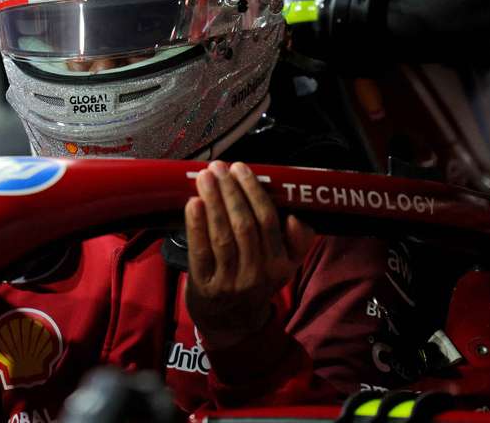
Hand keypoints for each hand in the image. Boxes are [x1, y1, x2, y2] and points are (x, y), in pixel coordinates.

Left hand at [185, 161, 315, 347]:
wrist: (230, 321)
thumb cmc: (256, 278)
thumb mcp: (285, 265)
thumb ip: (296, 241)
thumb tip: (296, 216)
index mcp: (280, 264)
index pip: (268, 221)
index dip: (254, 192)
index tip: (242, 169)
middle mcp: (257, 274)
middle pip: (244, 225)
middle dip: (231, 192)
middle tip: (220, 167)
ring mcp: (230, 282)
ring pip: (222, 235)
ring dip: (213, 202)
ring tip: (205, 177)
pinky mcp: (205, 286)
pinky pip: (200, 250)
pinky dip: (196, 225)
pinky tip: (193, 203)